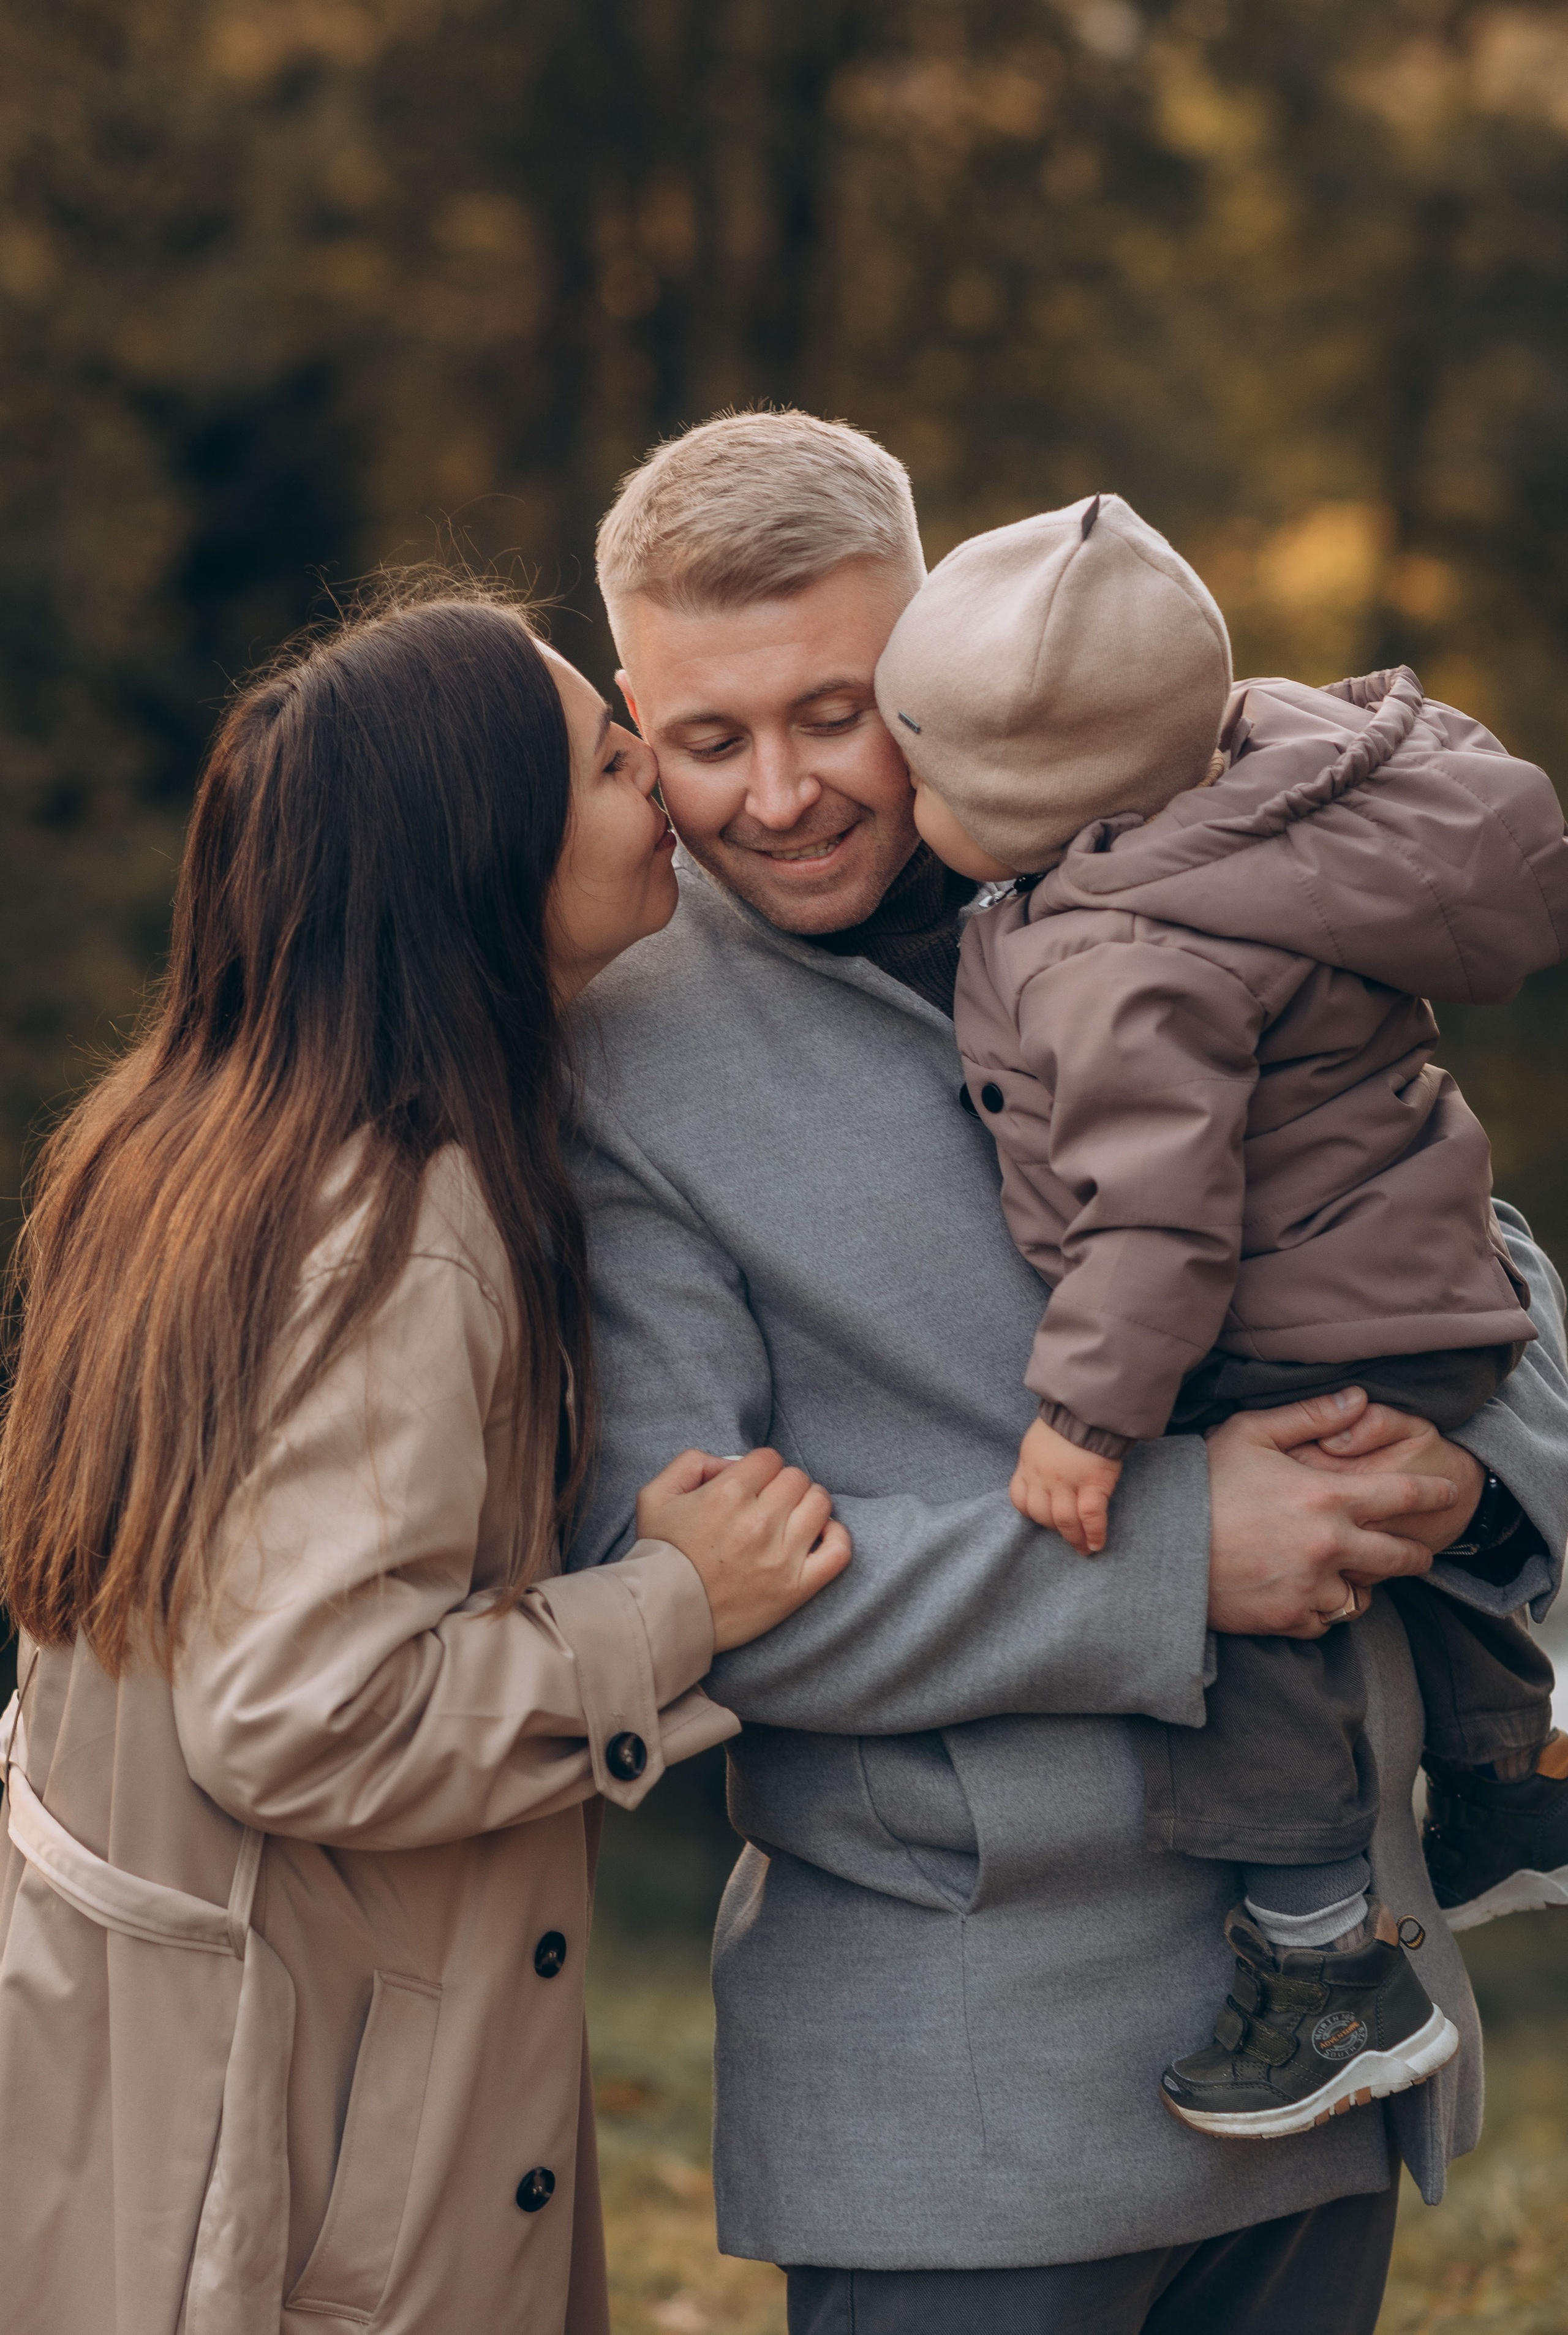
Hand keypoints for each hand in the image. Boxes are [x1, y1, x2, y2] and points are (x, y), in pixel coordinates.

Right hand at [635, 1446, 850, 1652]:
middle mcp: (759, 1522)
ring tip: (791, 1517)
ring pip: (820, 1504)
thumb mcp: (656, 1495)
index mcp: (728, 1494)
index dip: (760, 1468)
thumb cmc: (661, 1555)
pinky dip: (836, 1537)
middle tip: (767, 1503)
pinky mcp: (796, 1588)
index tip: (751, 1484)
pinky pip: (839, 1551)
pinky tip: (820, 1536)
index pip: (769, 1458)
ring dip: (809, 1504)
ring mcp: (781, 1556)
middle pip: (797, 1478)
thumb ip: (691, 1463)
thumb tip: (730, 1463)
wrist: (664, 1614)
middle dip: (782, 1484)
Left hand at [1010, 1417, 1122, 1554]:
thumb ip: (1038, 1459)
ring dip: (1074, 1538)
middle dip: (1053, 1529)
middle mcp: (1044, 1477)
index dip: (1031, 1513)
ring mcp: (1067, 1482)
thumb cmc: (1067, 1420)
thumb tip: (1044, 1476)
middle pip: (1041, 1514)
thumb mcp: (1039, 1439)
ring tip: (1083, 1549)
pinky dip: (1094, 1533)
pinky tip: (1097, 1544)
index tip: (1044, 1519)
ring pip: (1064, 1520)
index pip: (1020, 1499)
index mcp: (1029, 1464)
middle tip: (1067, 1537)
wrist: (1089, 1406)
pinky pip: (1090, 1516)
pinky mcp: (1093, 1482)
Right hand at [1205, 1389, 1457, 1638]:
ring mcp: (1311, 1588)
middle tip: (1418, 1553)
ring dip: (1360, 1585)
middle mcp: (1329, 1548)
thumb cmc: (1201, 1482)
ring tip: (1346, 1574)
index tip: (1450, 1493)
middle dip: (1415, 1555)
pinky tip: (1306, 1592)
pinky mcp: (1289, 1619)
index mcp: (1326, 1498)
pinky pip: (1326, 1621)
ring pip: (1362, 1597)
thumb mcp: (1250, 1434)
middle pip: (1400, 1559)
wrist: (1159, 1546)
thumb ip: (1309, 1417)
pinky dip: (1322, 1610)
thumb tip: (1359, 1398)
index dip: (1434, 1494)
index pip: (1403, 1497)